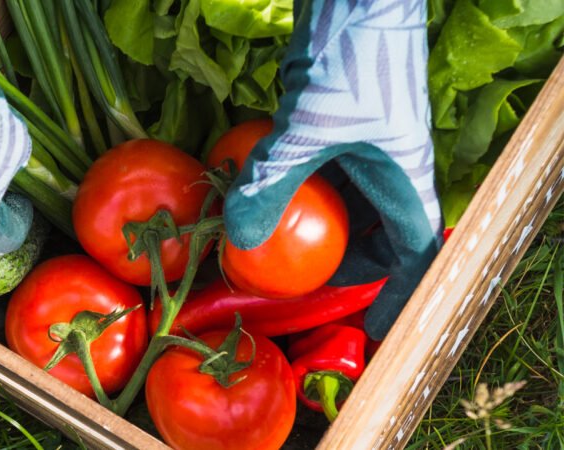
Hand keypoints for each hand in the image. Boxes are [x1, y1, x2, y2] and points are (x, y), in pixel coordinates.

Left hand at [224, 0, 441, 338]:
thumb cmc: (351, 60)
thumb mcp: (307, 130)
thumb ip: (272, 182)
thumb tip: (239, 238)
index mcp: (403, 179)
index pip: (412, 252)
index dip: (399, 293)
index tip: (374, 325)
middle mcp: (387, 170)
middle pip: (373, 236)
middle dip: (340, 266)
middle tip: (297, 287)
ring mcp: (361, 150)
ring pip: (341, 207)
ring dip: (309, 230)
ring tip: (270, 253)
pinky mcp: (333, 131)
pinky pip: (315, 176)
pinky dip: (292, 193)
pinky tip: (259, 201)